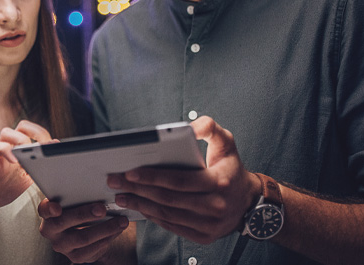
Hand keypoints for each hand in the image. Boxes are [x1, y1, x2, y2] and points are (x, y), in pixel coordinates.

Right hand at [0, 120, 54, 216]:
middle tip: (42, 147)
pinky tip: (15, 162)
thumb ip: (39, 166)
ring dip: (21, 140)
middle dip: (36, 132)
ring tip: (27, 155)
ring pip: (7, 131)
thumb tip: (54, 153)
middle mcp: (9, 146)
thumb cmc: (6, 189)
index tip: (54, 145)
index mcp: (20, 149)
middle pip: (22, 126)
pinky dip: (6, 151)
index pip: (33, 132)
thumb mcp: (28, 178)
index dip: (45, 135)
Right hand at [38, 199, 129, 263]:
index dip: (49, 208)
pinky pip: (93, 249)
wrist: (81, 233)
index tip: (56, 207)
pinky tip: (118, 230)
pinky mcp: (75, 257)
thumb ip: (76, 194)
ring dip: (104, 229)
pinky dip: (107, 238)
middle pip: (64, 223)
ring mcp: (62, 246)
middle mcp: (50, 231)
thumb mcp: (74, 201)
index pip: (44, 209)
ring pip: (82, 238)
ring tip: (121, 221)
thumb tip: (99, 184)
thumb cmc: (77, 209)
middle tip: (102, 208)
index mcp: (47, 213)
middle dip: (84, 214)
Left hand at [108, 116, 259, 243]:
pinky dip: (153, 217)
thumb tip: (190, 126)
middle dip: (138, 190)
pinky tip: (139, 206)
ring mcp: (210, 225)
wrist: (248, 201)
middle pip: (168, 199)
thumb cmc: (230, 167)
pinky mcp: (204, 237)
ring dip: (141, 205)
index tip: (130, 172)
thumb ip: (210, 128)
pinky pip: (173, 227)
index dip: (153, 177)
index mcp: (219, 182)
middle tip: (115, 181)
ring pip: (168, 215)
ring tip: (121, 195)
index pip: (180, 181)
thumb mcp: (226, 142)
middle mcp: (215, 206)